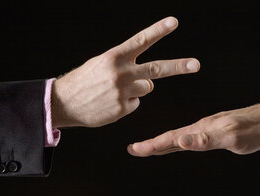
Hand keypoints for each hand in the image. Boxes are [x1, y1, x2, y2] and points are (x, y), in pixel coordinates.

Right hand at [51, 17, 199, 127]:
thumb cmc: (84, 80)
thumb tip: (151, 82)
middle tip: (196, 64)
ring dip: (138, 88)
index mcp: (114, 57)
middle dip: (179, 66)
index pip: (141, 41)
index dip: (158, 30)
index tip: (174, 22)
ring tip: (116, 90)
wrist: (64, 102)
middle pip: (157, 69)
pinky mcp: (122, 109)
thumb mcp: (101, 64)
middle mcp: (121, 73)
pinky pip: (136, 103)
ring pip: (147, 88)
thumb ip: (126, 67)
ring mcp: (123, 92)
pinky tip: (111, 102)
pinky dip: (128, 103)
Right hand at [127, 100, 259, 155]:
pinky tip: (178, 144)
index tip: (135, 149)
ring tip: (149, 147)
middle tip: (134, 149)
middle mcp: (201, 128)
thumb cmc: (254, 130)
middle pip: (171, 137)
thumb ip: (205, 139)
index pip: (171, 138)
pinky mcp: (214, 132)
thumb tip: (180, 140)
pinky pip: (190, 139)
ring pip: (179, 138)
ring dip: (162, 144)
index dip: (152, 144)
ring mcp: (207, 129)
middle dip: (151, 144)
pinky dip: (178, 143)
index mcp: (201, 129)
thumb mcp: (231, 137)